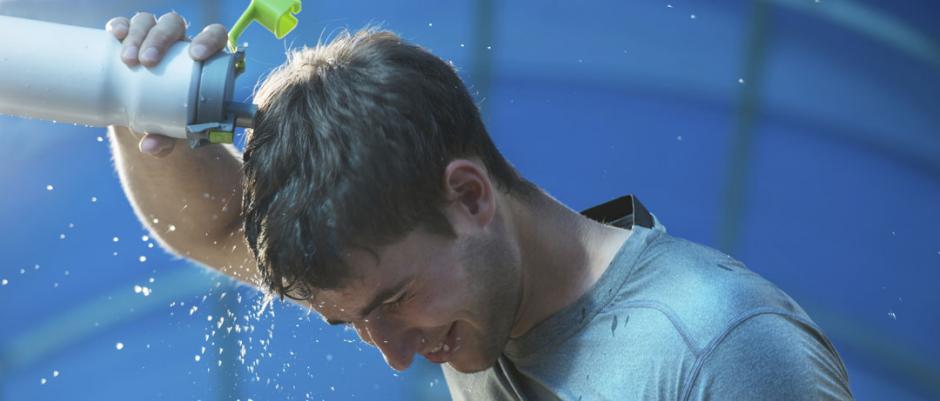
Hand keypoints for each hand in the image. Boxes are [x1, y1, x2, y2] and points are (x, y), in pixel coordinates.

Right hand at [105, 12, 227, 156]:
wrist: (150, 118)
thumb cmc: (173, 121)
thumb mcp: (174, 131)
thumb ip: (166, 139)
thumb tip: (149, 147)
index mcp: (204, 59)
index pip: (215, 36)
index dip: (209, 39)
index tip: (197, 55)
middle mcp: (180, 44)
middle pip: (175, 25)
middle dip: (160, 38)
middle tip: (147, 62)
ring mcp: (155, 39)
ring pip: (149, 22)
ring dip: (138, 35)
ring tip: (128, 60)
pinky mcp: (132, 40)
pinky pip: (126, 25)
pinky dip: (120, 26)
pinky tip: (115, 34)